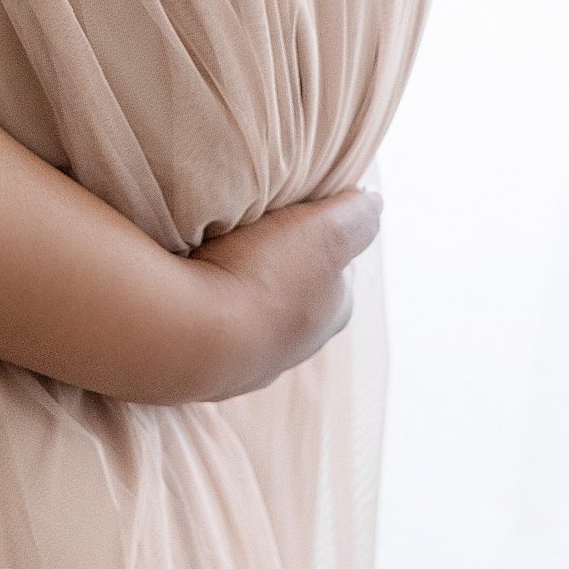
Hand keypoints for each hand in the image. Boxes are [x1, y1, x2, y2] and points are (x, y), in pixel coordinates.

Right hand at [178, 188, 384, 398]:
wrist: (196, 334)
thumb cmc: (265, 278)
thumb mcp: (326, 232)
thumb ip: (356, 216)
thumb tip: (375, 201)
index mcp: (333, 313)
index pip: (337, 271)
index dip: (321, 237)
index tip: (296, 213)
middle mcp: (298, 346)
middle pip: (295, 294)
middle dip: (279, 266)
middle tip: (254, 230)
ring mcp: (250, 364)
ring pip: (252, 314)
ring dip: (240, 289)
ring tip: (216, 254)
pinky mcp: (207, 367)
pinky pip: (212, 327)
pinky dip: (206, 307)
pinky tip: (193, 285)